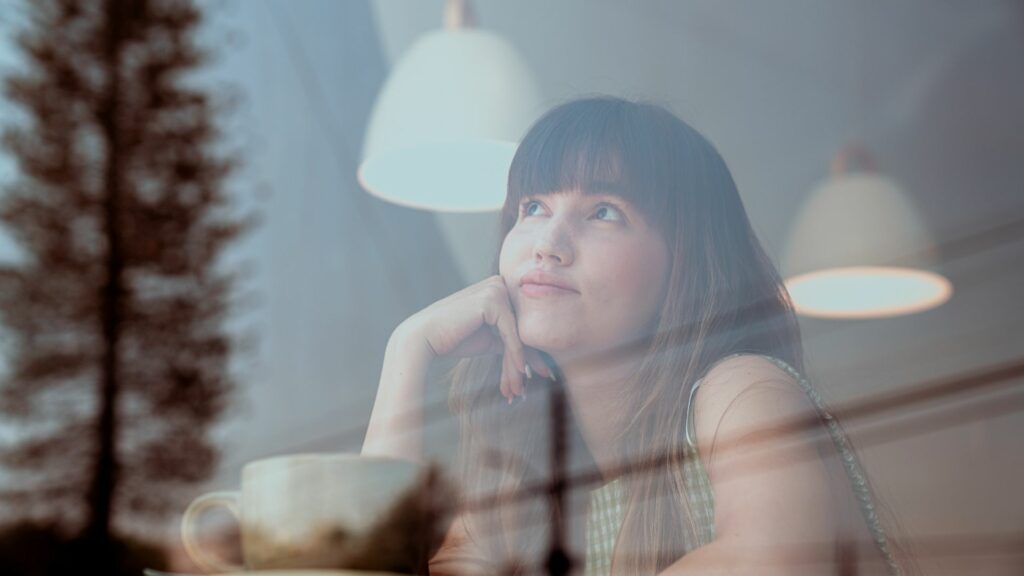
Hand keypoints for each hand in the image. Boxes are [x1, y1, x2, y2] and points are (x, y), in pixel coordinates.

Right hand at [398, 275, 552, 402]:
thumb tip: (533, 356)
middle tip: (536, 383)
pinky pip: (511, 333)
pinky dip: (516, 355)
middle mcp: (499, 283)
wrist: (424, 338)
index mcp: (498, 288)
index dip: (528, 351)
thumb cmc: (453, 339)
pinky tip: (520, 373)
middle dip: (527, 360)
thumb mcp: (488, 339)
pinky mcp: (492, 300)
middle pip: (521, 328)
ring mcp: (496, 289)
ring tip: (520, 388)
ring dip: (519, 363)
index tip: (539, 373)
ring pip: (518, 333)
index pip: (519, 324)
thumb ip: (508, 339)